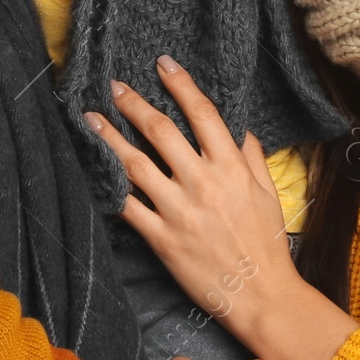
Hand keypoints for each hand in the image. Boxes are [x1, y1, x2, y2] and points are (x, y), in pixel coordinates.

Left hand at [87, 59, 359, 359]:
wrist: (261, 296)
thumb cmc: (267, 246)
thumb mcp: (268, 195)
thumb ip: (252, 158)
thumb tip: (238, 129)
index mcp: (232, 168)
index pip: (202, 114)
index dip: (180, 84)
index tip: (163, 64)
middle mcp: (203, 184)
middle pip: (160, 132)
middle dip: (134, 104)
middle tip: (115, 86)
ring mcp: (179, 211)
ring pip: (135, 164)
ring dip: (109, 137)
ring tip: (90, 118)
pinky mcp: (161, 239)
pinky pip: (128, 207)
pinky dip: (108, 187)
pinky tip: (93, 170)